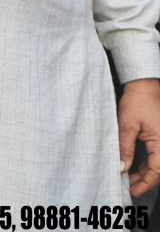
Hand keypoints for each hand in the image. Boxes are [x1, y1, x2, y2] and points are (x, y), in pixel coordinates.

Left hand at [119, 78, 159, 195]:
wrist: (144, 86)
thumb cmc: (138, 102)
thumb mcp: (127, 126)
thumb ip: (125, 148)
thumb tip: (121, 167)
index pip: (156, 171)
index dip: (145, 183)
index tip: (133, 191)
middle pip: (158, 169)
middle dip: (144, 180)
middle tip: (128, 187)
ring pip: (157, 163)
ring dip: (144, 172)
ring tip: (129, 178)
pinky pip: (156, 154)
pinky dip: (146, 162)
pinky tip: (135, 166)